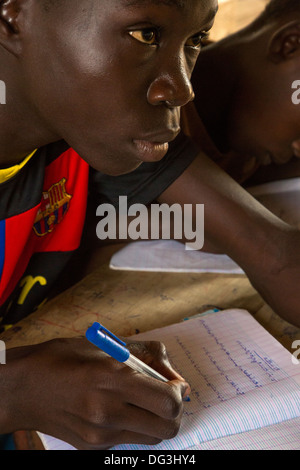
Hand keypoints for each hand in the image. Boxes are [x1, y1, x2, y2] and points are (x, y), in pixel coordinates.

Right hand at [3, 337, 188, 448]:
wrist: (24, 388)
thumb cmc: (65, 357)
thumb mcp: (108, 343)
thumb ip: (149, 355)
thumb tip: (176, 378)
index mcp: (113, 381)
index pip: (169, 403)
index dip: (178, 393)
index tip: (173, 383)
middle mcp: (108, 413)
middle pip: (168, 428)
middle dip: (174, 411)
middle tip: (163, 394)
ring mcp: (100, 436)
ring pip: (152, 438)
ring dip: (156, 421)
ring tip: (140, 400)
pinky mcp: (93, 448)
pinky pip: (129, 441)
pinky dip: (135, 426)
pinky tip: (119, 408)